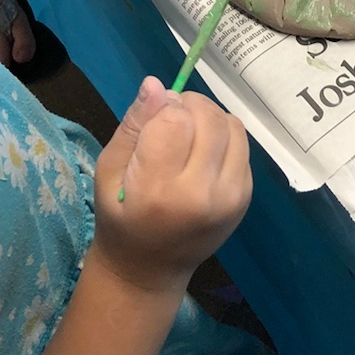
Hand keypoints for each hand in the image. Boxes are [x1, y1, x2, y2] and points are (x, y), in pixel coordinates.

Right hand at [93, 78, 251, 292]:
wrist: (149, 269)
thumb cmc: (121, 218)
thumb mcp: (110, 170)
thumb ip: (134, 125)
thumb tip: (156, 84)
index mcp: (161, 189)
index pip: (176, 119)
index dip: (164, 108)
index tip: (152, 121)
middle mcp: (203, 193)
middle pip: (209, 118)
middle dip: (188, 106)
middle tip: (169, 121)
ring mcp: (231, 196)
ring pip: (232, 126)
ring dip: (209, 118)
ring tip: (187, 136)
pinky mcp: (245, 197)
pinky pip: (242, 144)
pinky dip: (223, 138)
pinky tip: (202, 155)